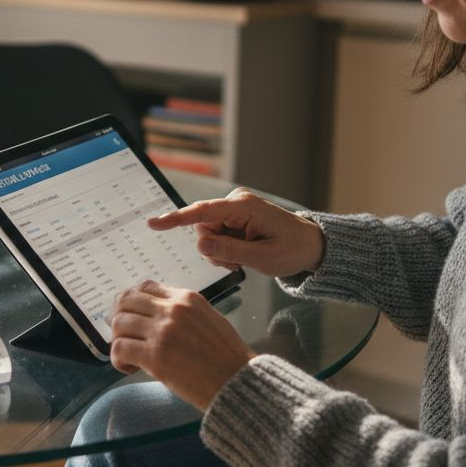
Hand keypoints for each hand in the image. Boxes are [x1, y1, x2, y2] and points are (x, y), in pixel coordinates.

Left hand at [108, 280, 254, 409]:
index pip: (146, 287)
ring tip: (129, 356)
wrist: (237, 382)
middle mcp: (172, 310)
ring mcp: (162, 332)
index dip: (131, 301)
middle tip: (122, 335)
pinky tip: (130, 367)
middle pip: (126, 301)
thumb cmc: (227, 356)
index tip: (129, 315)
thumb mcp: (209, 318)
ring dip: (118, 340)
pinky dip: (118, 359)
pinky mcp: (155, 356)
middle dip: (118, 318)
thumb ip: (183, 312)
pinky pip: (119, 349)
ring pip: (118, 324)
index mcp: (186, 298)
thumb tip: (154, 314)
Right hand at [148, 188, 323, 277]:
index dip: (176, 219)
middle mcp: (236, 202)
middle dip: (213, 248)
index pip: (203, 212)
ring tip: (241, 260)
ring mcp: (235, 209)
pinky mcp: (235, 217)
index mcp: (244, 206)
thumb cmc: (292, 249)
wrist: (311, 245)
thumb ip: (229, 252)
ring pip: (207, 233)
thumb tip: (201, 245)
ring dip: (219, 251)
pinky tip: (240, 255)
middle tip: (234, 264)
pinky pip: (216, 234)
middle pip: (203, 227)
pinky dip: (224, 249)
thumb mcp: (262, 258)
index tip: (154, 223)